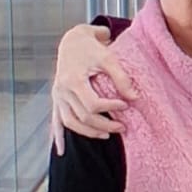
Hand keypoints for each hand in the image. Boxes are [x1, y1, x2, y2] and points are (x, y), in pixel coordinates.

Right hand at [51, 25, 135, 151]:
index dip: (110, 108)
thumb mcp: (108, 57)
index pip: (92, 104)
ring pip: (70, 123)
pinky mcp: (57, 99)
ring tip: (107, 134)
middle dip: (104, 124)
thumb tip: (135, 98)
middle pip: (82, 117)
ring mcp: (57, 96)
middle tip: (123, 126)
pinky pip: (56, 121)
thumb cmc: (91, 47)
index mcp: (73, 80)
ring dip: (88, 132)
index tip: (126, 105)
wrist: (72, 40)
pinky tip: (61, 152)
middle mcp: (62, 90)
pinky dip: (58, 137)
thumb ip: (121, 77)